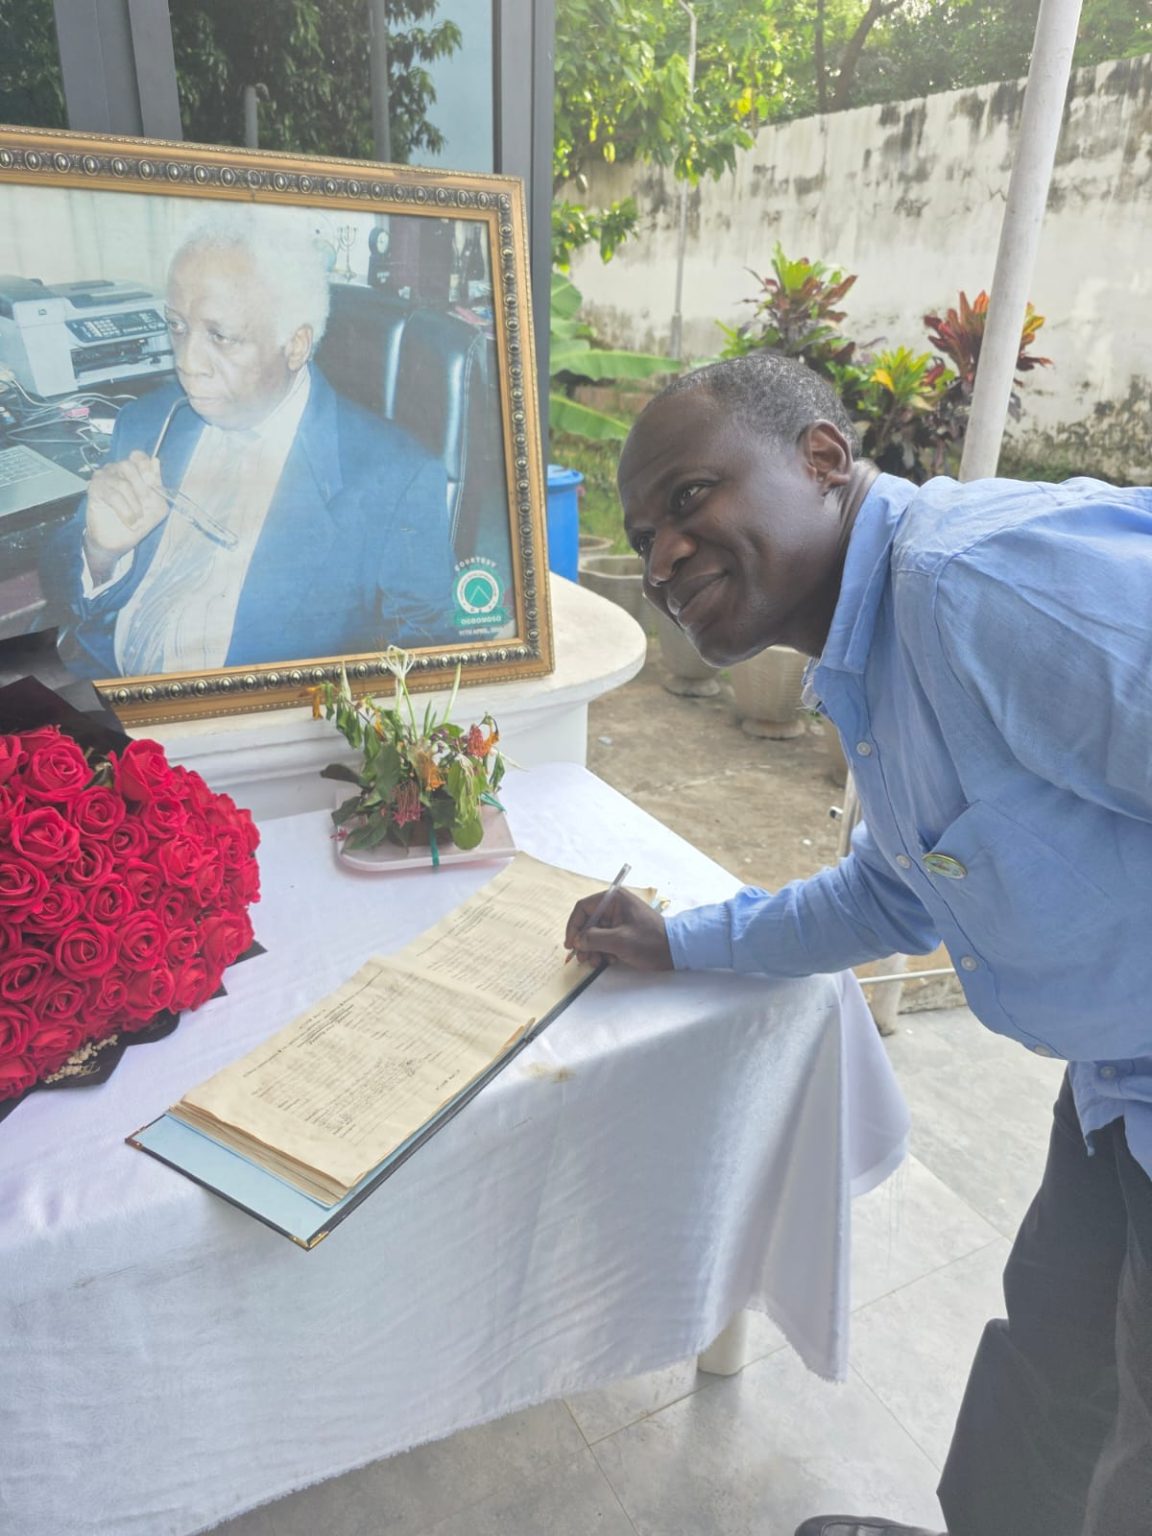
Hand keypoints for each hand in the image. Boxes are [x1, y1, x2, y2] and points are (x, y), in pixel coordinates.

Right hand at [83, 452, 168, 580]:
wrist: (115, 542)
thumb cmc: (135, 522)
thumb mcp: (156, 506)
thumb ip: (158, 486)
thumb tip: (156, 461)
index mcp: (132, 471)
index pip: (138, 456)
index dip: (146, 467)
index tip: (152, 482)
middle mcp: (115, 470)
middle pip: (128, 466)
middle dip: (142, 489)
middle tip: (145, 505)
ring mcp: (103, 478)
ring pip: (122, 484)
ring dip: (134, 505)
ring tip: (137, 520)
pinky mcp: (94, 489)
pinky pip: (112, 495)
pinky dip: (124, 511)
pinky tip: (129, 522)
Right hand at [564, 887, 673, 970]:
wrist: (675, 951)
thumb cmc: (650, 941)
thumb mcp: (619, 940)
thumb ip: (594, 939)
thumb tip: (577, 941)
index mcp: (614, 899)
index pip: (583, 908)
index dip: (574, 926)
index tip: (570, 944)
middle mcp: (615, 906)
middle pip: (588, 922)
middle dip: (584, 942)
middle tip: (583, 959)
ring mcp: (620, 919)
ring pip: (595, 934)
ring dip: (593, 949)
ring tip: (597, 962)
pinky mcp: (624, 931)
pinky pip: (605, 940)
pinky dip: (603, 951)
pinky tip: (610, 960)